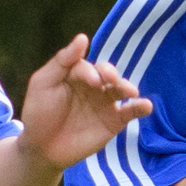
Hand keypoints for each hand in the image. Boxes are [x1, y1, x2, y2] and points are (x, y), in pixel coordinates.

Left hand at [13, 35, 151, 170]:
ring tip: (130, 92)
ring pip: (121, 89)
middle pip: (108, 73)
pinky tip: (145, 106)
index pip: (87, 67)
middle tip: (110, 80)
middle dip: (111, 74)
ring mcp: (105, 103)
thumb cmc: (39, 112)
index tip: (92, 81)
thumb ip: (62, 61)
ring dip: (127, 87)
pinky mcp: (114, 121)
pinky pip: (130, 112)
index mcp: (77, 73)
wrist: (42, 148)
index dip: (90, 72)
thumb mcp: (43, 83)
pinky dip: (140, 107)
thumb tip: (83, 37)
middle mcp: (94, 85)